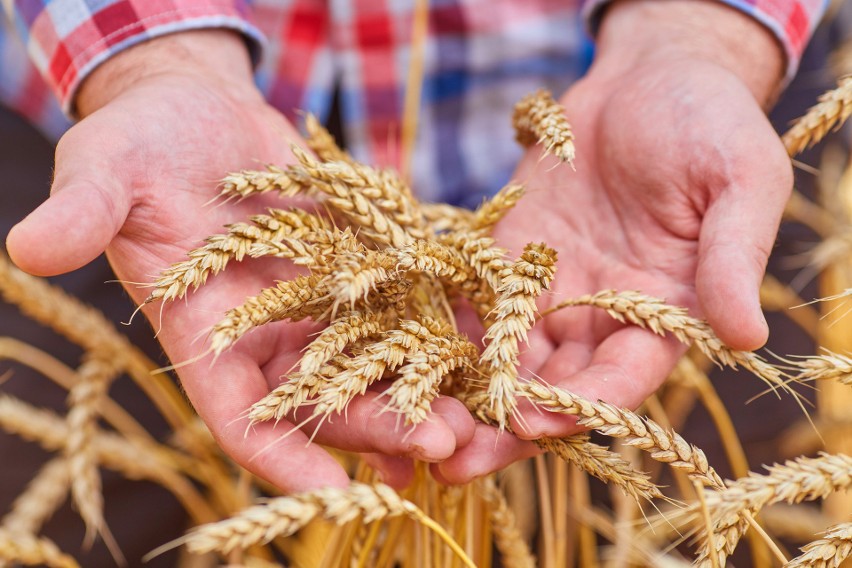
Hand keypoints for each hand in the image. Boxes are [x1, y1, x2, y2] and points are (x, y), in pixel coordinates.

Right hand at [6, 31, 474, 491]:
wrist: (195, 109)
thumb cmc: (139, 141)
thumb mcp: (105, 168)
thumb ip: (83, 211)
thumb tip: (27, 248)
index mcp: (203, 334)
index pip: (240, 415)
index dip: (282, 455)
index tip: (331, 490)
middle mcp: (265, 332)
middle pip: (325, 399)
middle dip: (379, 429)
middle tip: (442, 448)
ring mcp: (314, 302)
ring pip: (372, 362)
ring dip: (422, 391)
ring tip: (478, 413)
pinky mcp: (353, 265)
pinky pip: (399, 304)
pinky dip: (436, 325)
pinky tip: (483, 342)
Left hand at [436, 0, 791, 481]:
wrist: (651, 76)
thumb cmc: (711, 123)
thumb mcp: (740, 181)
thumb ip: (735, 256)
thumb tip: (745, 336)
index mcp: (664, 314)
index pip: (622, 377)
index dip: (581, 405)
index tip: (535, 424)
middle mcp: (601, 315)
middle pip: (552, 387)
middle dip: (505, 426)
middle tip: (452, 461)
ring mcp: (549, 289)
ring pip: (504, 358)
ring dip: (462, 394)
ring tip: (413, 427)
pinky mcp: (505, 258)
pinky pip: (471, 301)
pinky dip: (439, 330)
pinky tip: (397, 356)